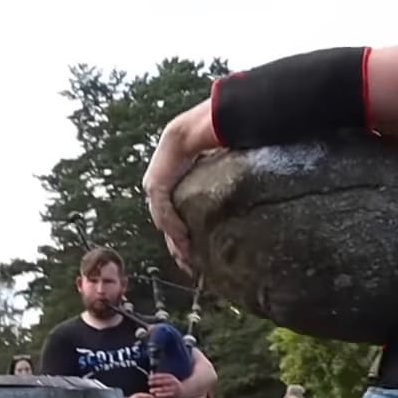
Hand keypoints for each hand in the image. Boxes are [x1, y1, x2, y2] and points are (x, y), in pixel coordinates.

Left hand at [142, 102, 222, 271]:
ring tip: (187, 261)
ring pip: (165, 225)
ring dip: (176, 243)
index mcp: (170, 186)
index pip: (175, 216)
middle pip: (167, 226)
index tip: (193, 252)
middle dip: (177, 247)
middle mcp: (159, 190)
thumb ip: (218, 183)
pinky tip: (185, 242)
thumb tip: (243, 187)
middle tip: (188, 266)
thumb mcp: (212, 170)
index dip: (183, 235)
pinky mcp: (156, 188)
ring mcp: (155, 190)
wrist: (190, 131)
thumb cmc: (202, 145)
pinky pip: (166, 215)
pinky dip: (175, 230)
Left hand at [147, 372, 183, 397]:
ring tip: (150, 391)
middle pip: (163, 381)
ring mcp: (174, 388)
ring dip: (157, 389)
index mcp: (171, 377)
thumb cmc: (173, 385)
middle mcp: (173, 382)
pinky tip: (156, 396)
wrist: (185, 391)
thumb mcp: (169, 379)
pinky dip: (161, 395)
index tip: (148, 377)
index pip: (162, 375)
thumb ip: (160, 378)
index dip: (155, 376)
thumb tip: (150, 375)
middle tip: (148, 383)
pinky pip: (167, 395)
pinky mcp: (175, 395)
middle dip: (155, 382)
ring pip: (165, 389)